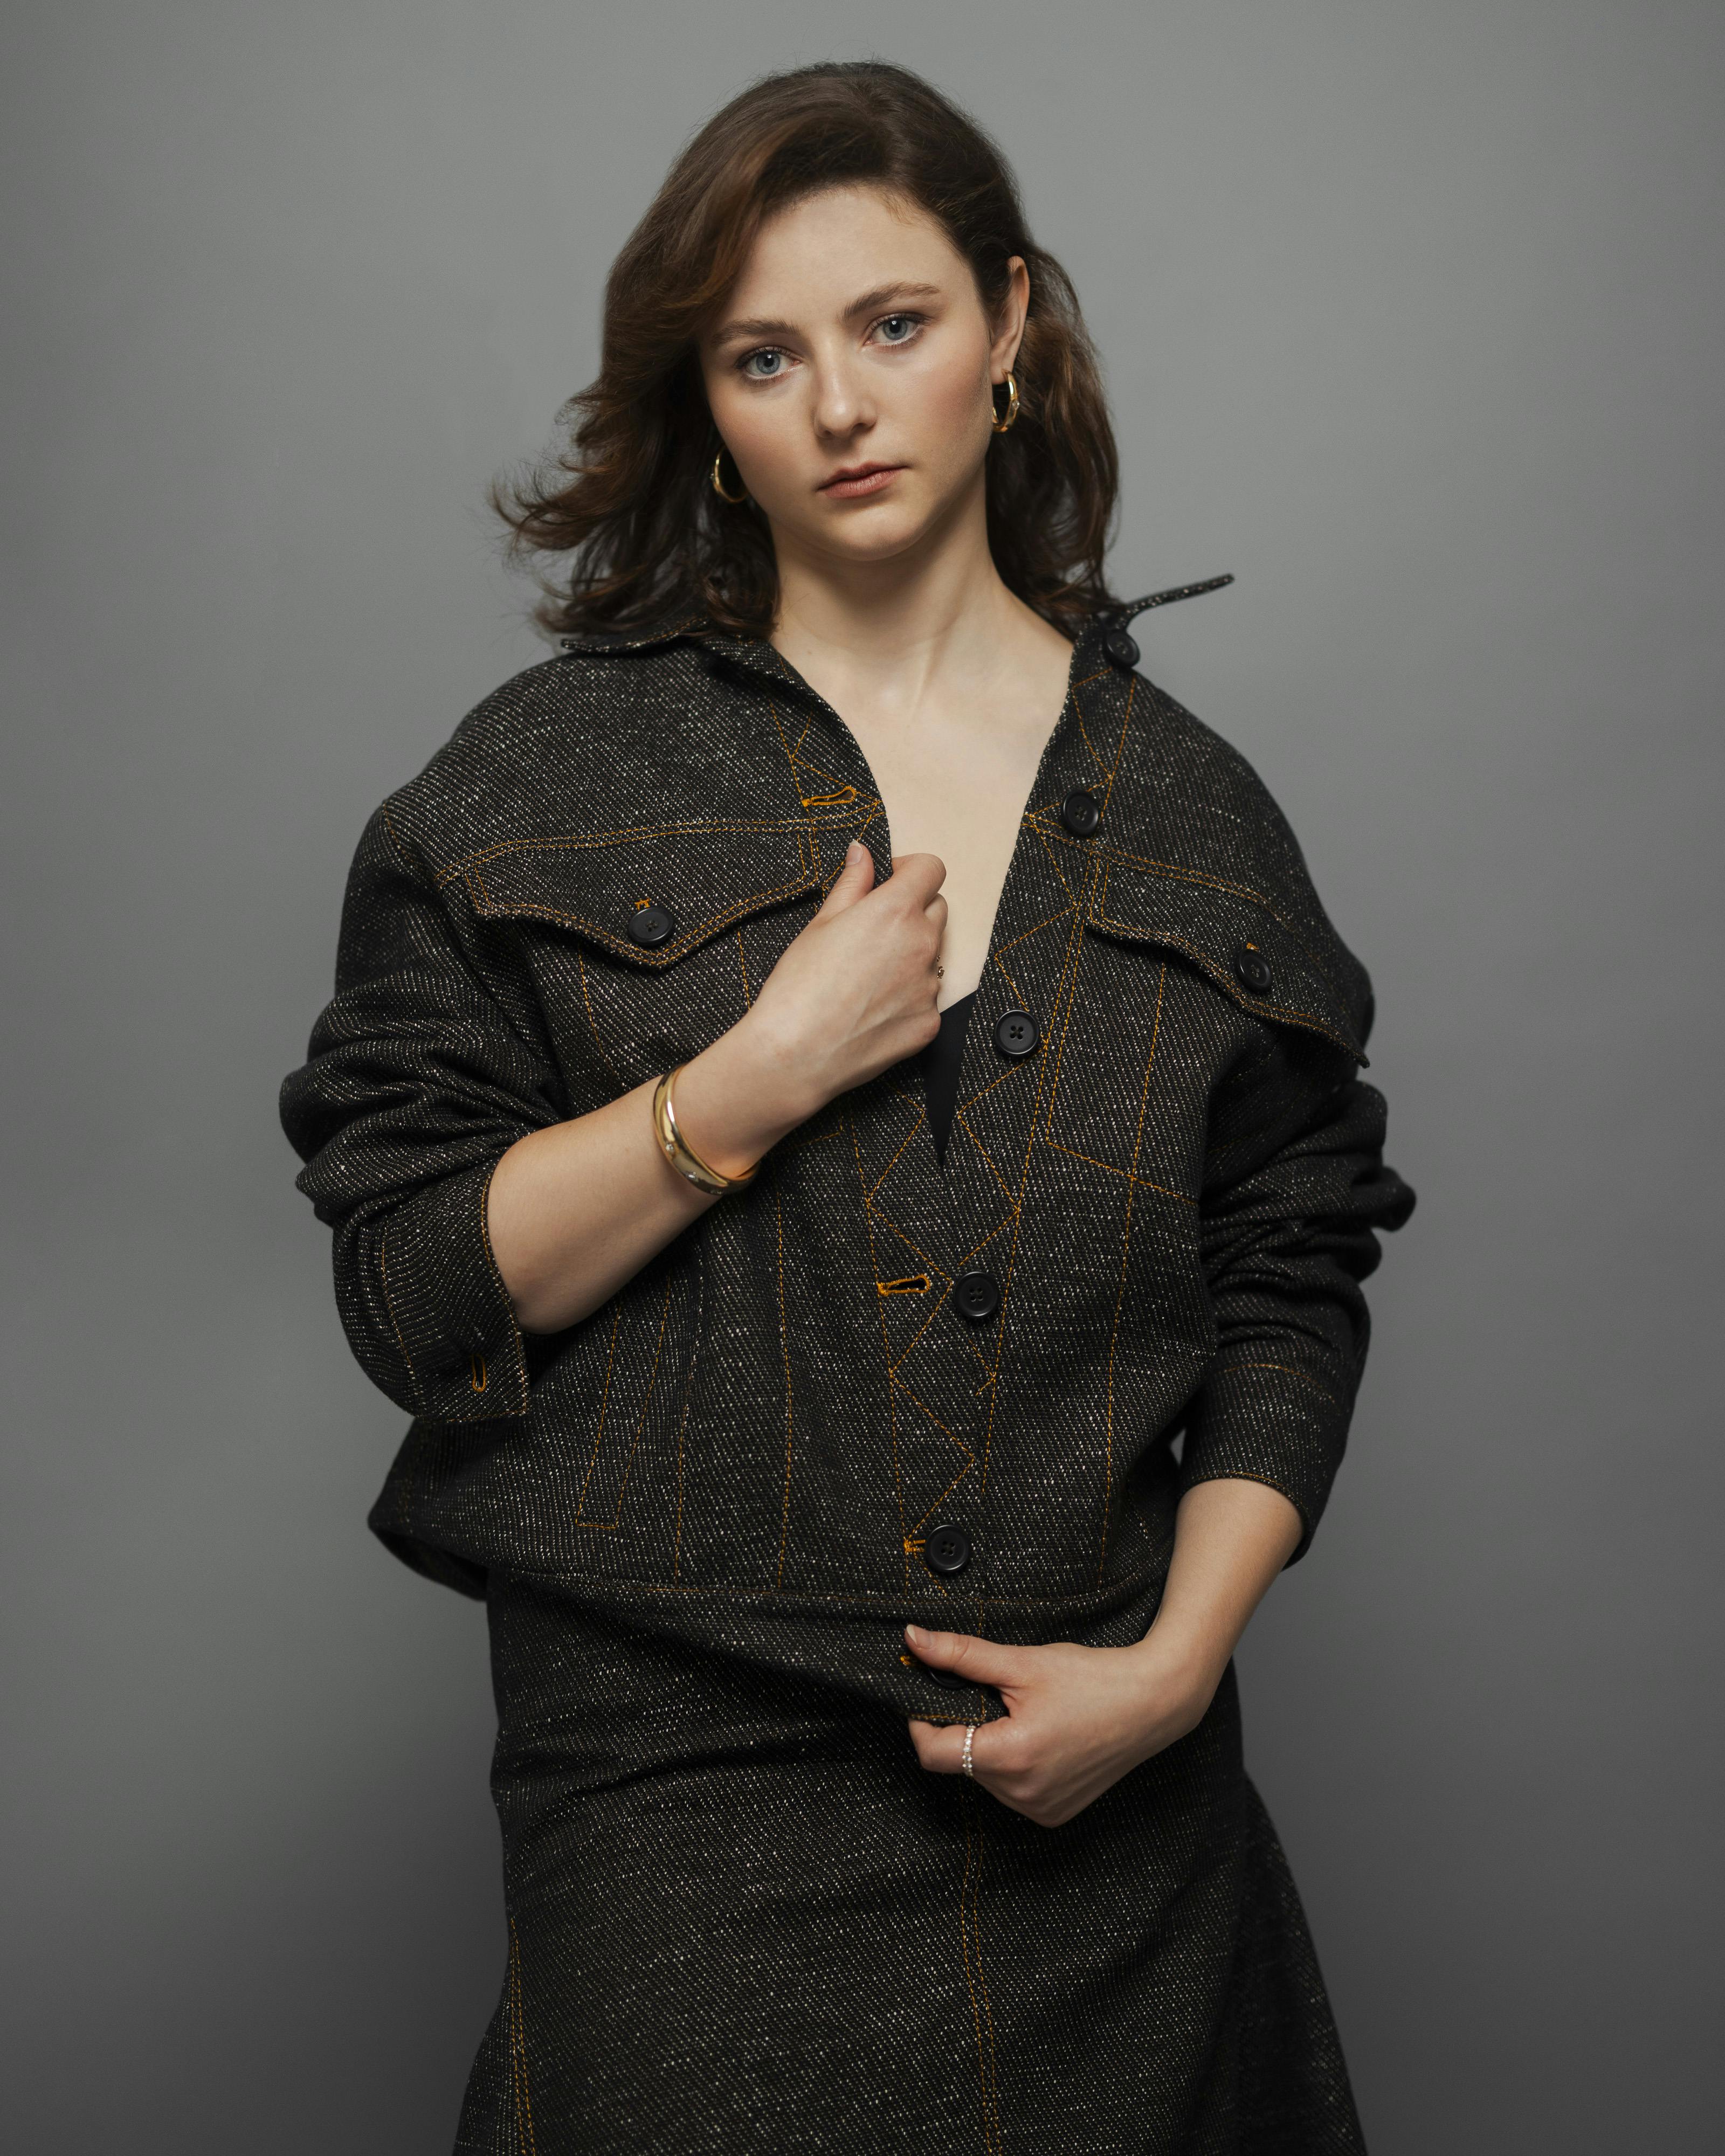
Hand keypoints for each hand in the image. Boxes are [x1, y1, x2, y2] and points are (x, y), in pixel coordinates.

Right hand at [679, 842, 945, 1163]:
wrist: (795, 1054)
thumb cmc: (799, 987)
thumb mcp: (821, 923)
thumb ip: (852, 883)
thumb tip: (863, 852)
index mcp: (896, 911)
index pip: (931, 869)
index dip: (910, 870)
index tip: (889, 882)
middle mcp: (923, 945)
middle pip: (937, 909)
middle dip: (912, 910)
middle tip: (873, 930)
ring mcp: (930, 987)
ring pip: (932, 956)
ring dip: (910, 955)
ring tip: (867, 977)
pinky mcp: (930, 1023)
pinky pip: (927, 998)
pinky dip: (907, 997)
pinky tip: (872, 1009)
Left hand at [904, 1622, 1221, 1828]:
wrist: (1152, 1704)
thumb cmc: (1092, 1679)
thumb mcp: (1022, 1663)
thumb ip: (961, 1654)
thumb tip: (913, 1640)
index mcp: (1011, 1756)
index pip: (932, 1752)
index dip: (920, 1720)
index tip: (928, 1694)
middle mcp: (1022, 1793)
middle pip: (960, 1762)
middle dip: (963, 1728)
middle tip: (993, 1696)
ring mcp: (1040, 1809)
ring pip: (984, 1778)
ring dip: (988, 1748)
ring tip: (1023, 1716)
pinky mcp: (1054, 1814)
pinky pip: (1011, 1791)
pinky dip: (1012, 1766)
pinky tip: (1040, 1739)